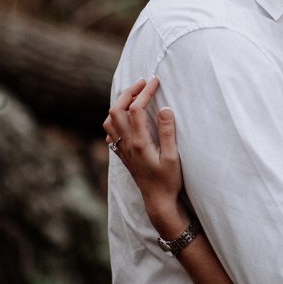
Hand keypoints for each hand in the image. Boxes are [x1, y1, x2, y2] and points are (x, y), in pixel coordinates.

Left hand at [103, 78, 186, 234]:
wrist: (157, 201)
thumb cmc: (168, 180)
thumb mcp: (173, 157)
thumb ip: (168, 132)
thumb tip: (164, 109)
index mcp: (139, 142)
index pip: (136, 109)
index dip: (145, 92)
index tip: (155, 81)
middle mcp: (126, 144)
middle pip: (116, 110)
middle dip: (128, 92)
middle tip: (143, 83)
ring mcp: (122, 149)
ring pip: (109, 120)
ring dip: (119, 104)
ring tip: (134, 97)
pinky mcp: (122, 154)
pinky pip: (111, 132)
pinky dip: (116, 120)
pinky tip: (126, 119)